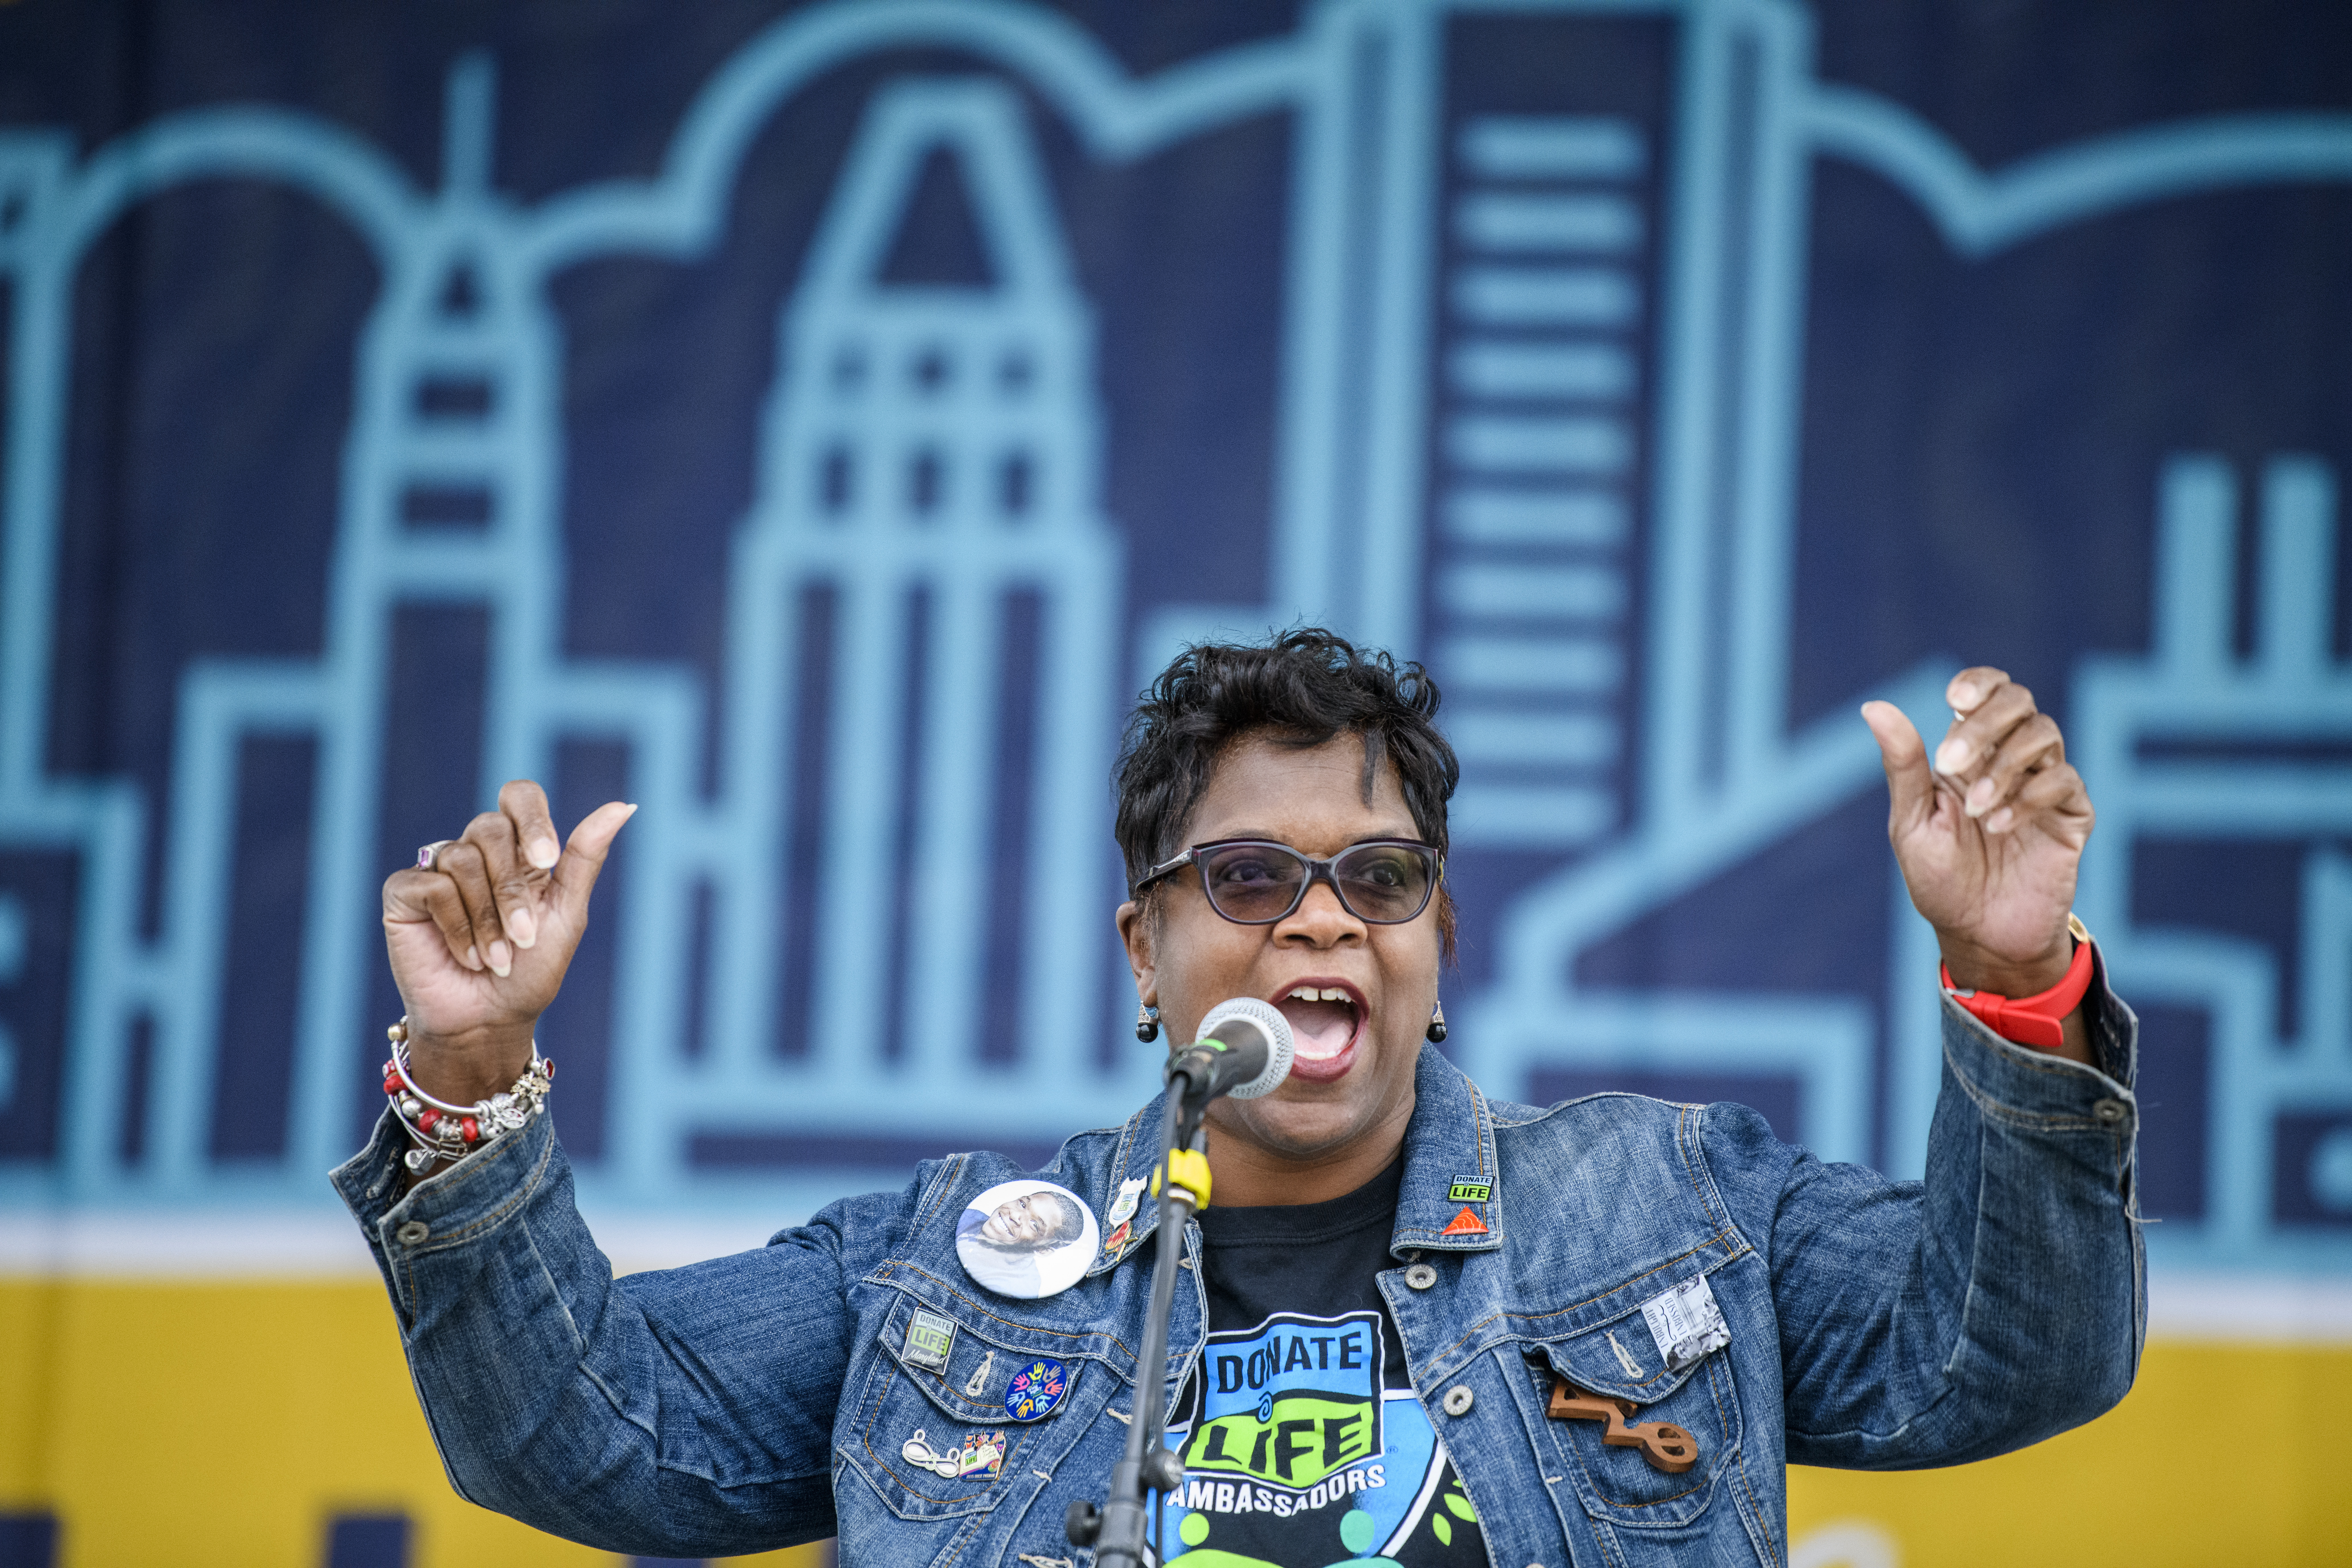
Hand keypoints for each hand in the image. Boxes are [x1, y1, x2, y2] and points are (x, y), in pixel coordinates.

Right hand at [381, 780, 634, 1101]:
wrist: (491, 1021)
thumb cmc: (531, 970)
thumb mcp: (567, 913)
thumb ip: (586, 857)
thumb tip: (623, 806)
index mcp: (518, 850)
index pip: (519, 795)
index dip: (532, 819)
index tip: (547, 861)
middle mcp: (475, 851)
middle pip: (490, 828)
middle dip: (512, 891)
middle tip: (523, 939)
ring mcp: (436, 869)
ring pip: (461, 859)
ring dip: (487, 920)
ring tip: (497, 959)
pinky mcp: (405, 892)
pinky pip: (432, 887)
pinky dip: (457, 928)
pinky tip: (467, 957)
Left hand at [1862, 669, 2093, 1002]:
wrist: (1979, 935)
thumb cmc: (1940, 880)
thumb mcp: (1911, 822)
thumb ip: (1903, 765)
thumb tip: (1874, 708)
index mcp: (1967, 754)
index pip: (1985, 691)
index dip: (1977, 683)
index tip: (1954, 699)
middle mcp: (2008, 760)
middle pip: (2018, 702)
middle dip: (1986, 723)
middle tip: (1952, 762)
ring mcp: (2043, 785)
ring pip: (2044, 734)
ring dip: (2005, 766)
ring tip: (1979, 810)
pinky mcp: (2070, 814)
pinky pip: (2065, 780)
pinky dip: (2030, 797)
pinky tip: (2001, 827)